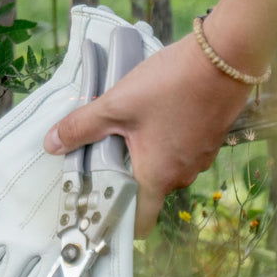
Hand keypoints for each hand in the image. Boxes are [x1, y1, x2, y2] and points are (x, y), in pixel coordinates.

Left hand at [43, 33, 251, 234]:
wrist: (225, 56)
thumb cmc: (170, 85)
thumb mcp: (116, 105)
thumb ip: (80, 127)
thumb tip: (51, 144)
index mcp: (157, 177)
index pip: (138, 220)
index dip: (117, 219)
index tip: (99, 207)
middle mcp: (181, 175)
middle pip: (146, 190)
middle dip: (124, 176)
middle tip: (102, 153)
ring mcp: (199, 157)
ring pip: (163, 167)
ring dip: (145, 155)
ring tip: (127, 128)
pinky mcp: (209, 138)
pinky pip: (180, 150)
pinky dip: (165, 141)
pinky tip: (154, 115)